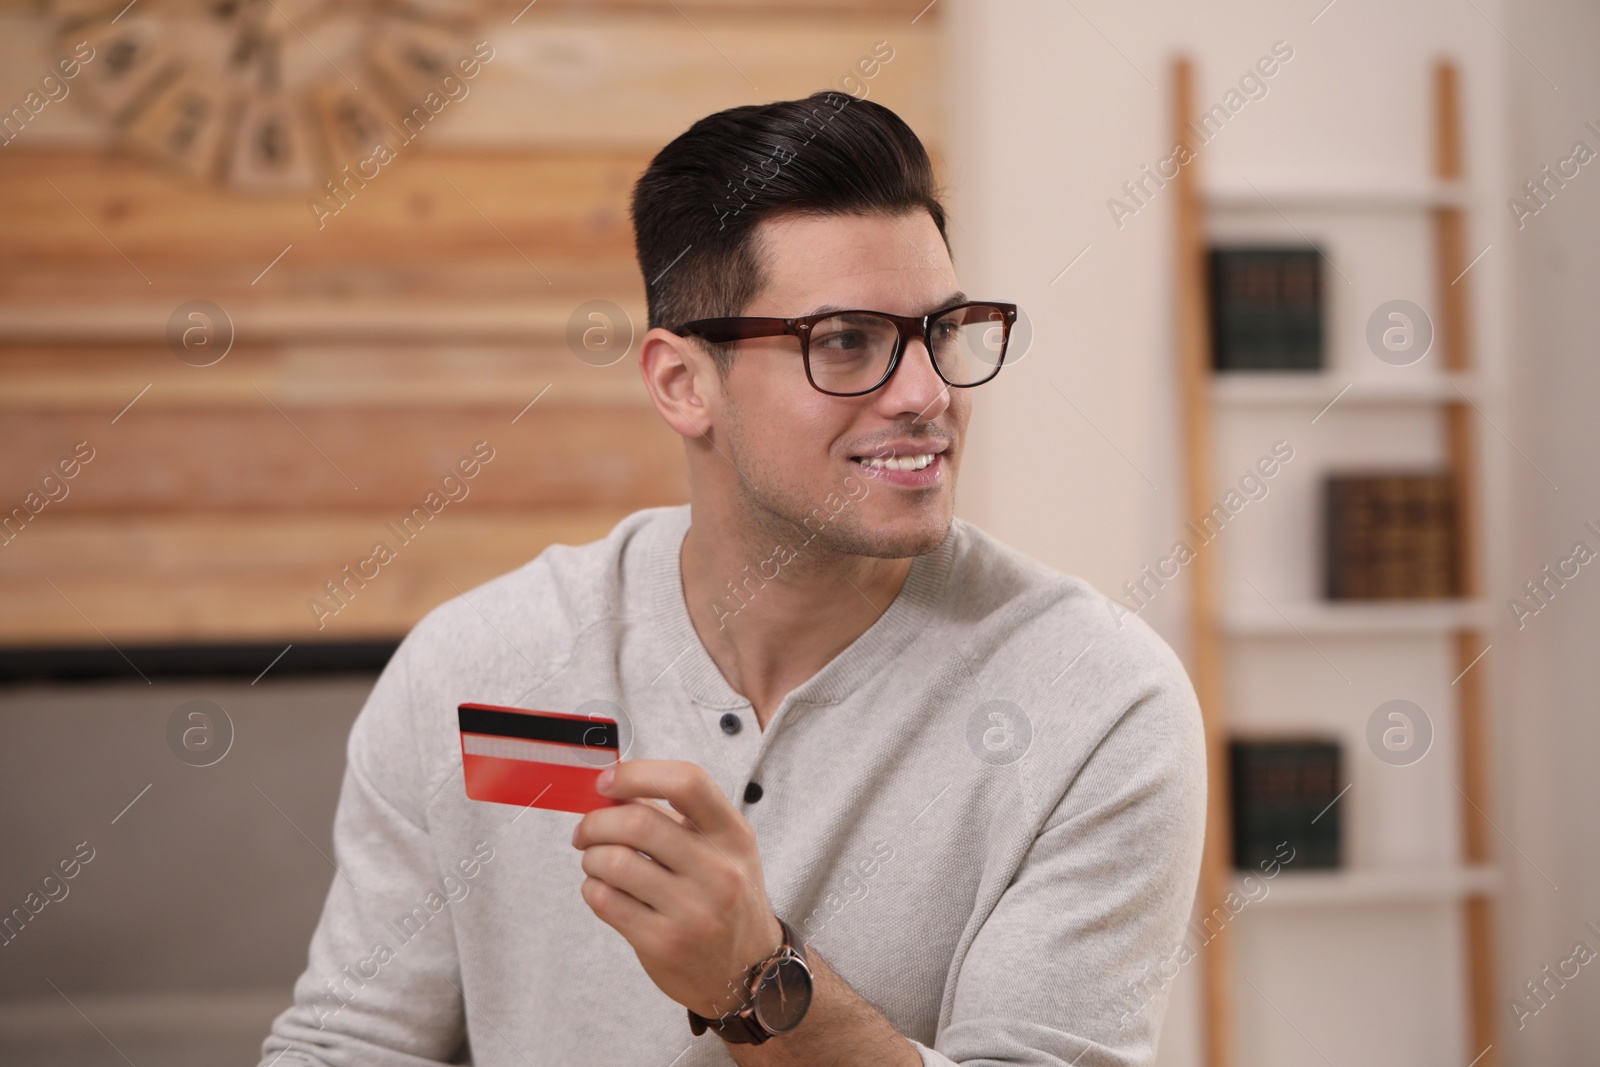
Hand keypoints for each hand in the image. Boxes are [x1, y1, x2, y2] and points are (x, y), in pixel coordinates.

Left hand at [569, 759, 782, 1019]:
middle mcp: (718, 870)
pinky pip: (605, 901)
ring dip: (591, 856)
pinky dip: (592, 888)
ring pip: (614, 862)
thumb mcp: (725, 851)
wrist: (750, 973)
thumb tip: (613, 792)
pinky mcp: (663, 943)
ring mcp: (692, 910)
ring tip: (596, 862)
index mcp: (734, 835)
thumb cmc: (727, 900)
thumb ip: (677, 819)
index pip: (687, 782)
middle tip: (585, 830)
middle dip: (596, 821)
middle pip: (637, 822)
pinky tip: (603, 889)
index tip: (608, 781)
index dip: (636, 774)